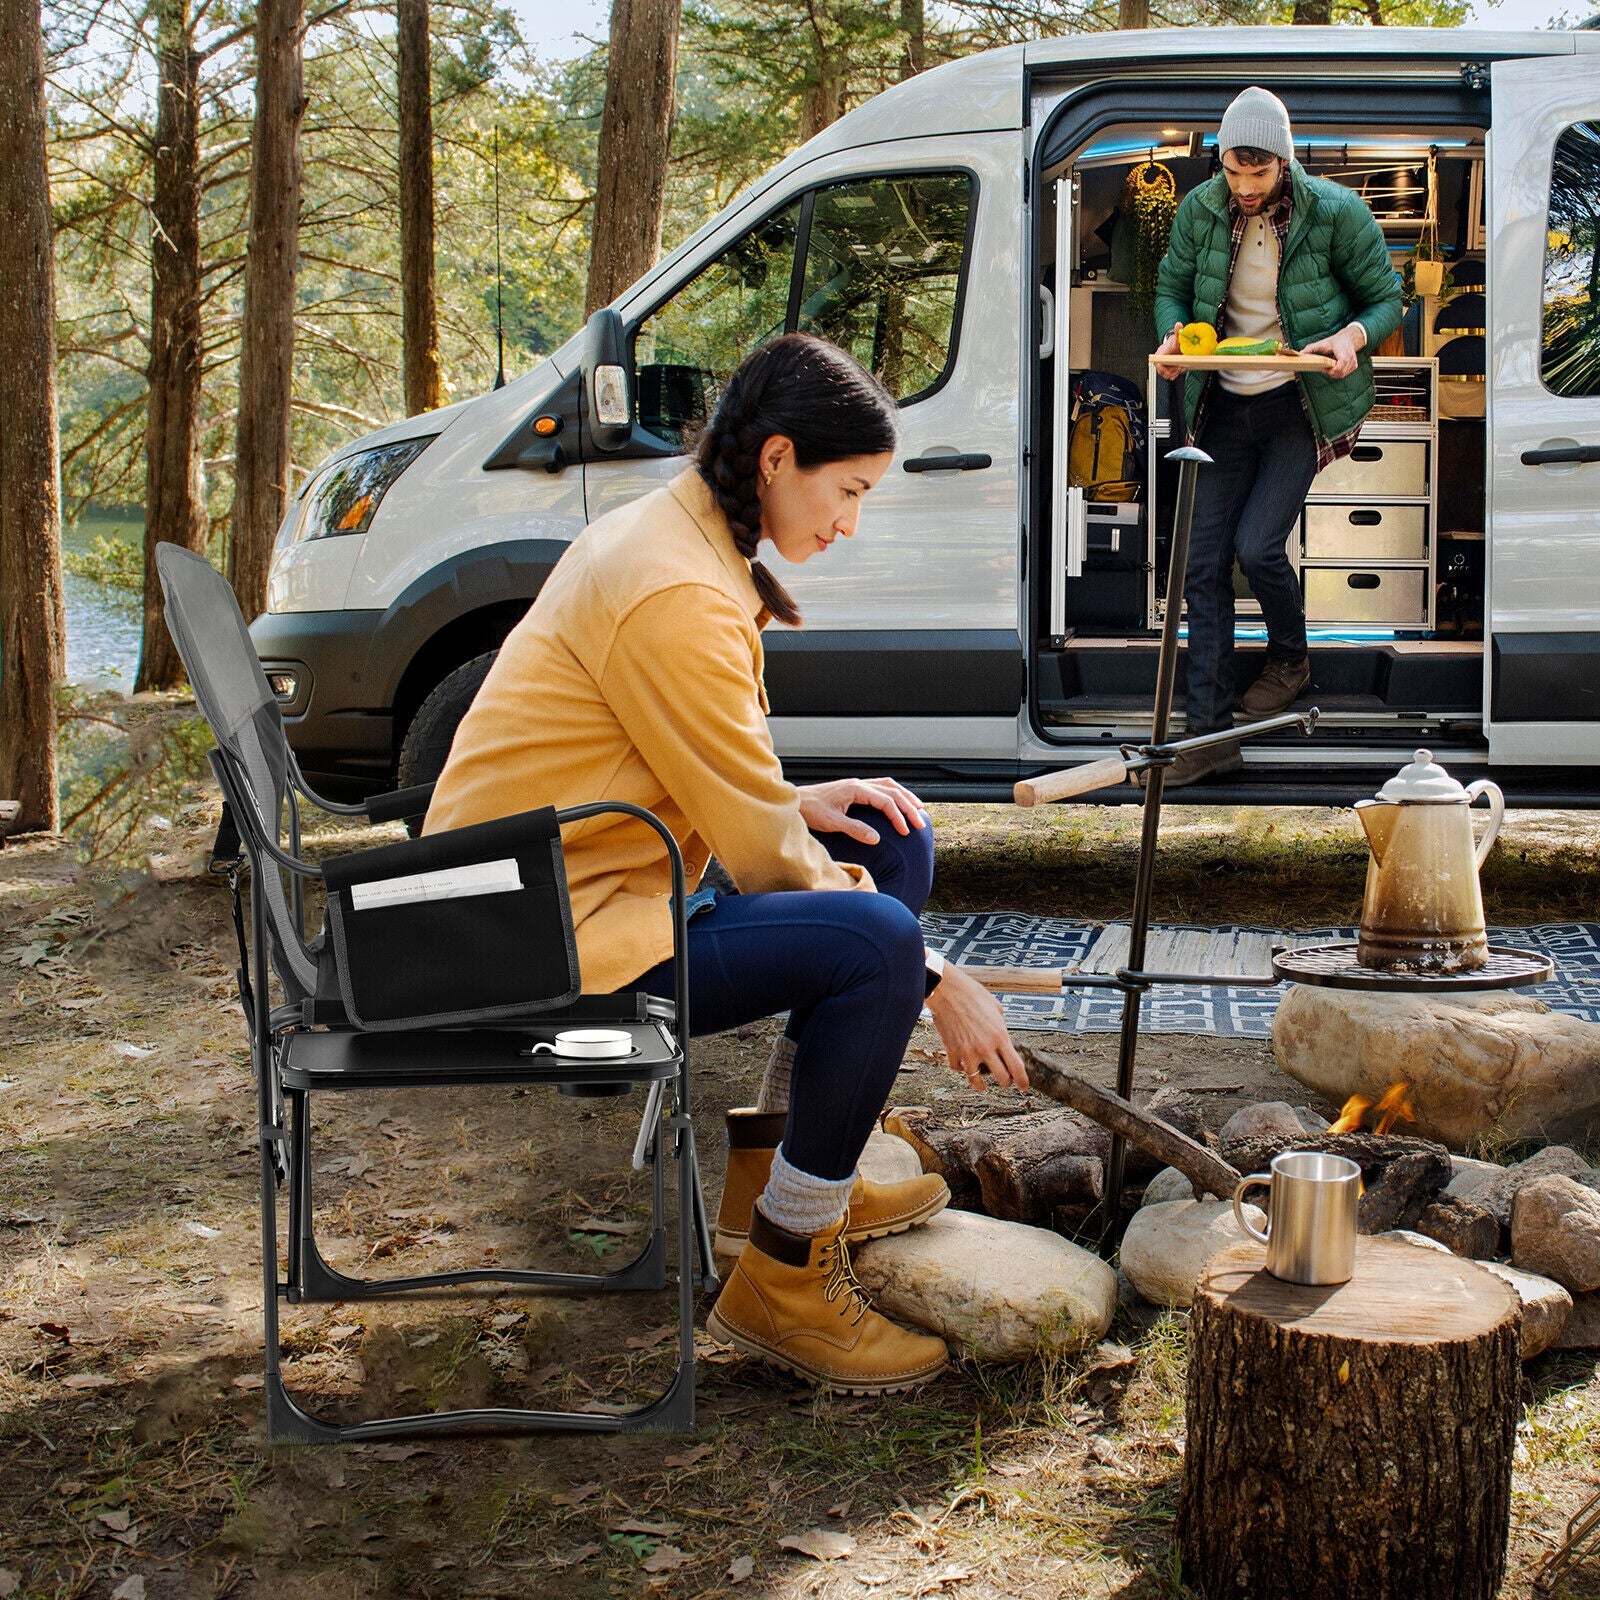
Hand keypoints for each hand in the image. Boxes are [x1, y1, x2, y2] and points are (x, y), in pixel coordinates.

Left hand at [796, 777, 925, 845]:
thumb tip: (876, 838)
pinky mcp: (854, 790)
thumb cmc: (809, 810)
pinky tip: (898, 802)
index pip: (886, 801)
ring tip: (918, 809)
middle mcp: (859, 784)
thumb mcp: (832, 822)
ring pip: (889, 786)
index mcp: (856, 789)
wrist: (795, 801)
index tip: (905, 831)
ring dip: (905, 797)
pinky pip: (881, 787)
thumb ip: (855, 829)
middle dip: (909, 807)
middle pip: (892, 791)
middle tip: (920, 823)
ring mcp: (857, 785)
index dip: (898, 816)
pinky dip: (894, 794)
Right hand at [925, 964, 1029, 1092]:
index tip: (1023, 1086)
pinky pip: (958, 1068)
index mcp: (1000, 1036)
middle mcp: (985, 1047)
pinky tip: (964, 1065)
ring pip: (977, 1080)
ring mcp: (967, 1051)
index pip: (1016, 1067)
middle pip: (1001, 1078)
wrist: (948, 990)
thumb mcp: (996, 1009)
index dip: (1022, 1081)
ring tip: (982, 1084)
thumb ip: (1001, 1027)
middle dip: (1005, 1082)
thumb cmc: (972, 994)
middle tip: (1005, 1081)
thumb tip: (1002, 1037)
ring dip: (981, 1083)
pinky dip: (962, 1068)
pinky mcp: (952, 1051)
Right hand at [1154, 321, 1186, 381]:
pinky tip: (1179, 370)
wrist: (1176, 345)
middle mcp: (1159, 360)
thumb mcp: (1177, 337)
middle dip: (1171, 372)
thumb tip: (1178, 324)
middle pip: (1162, 371)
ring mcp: (1162, 365)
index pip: (1157, 363)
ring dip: (1174, 373)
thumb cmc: (1174, 342)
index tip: (1171, 370)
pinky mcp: (1166, 369)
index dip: (1163, 368)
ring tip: (1180, 368)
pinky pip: (1168, 375)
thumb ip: (1178, 332)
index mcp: (1160, 353)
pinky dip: (1175, 374)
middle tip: (1179, 368)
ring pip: (1166, 374)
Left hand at [1301, 322, 1364, 379]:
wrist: (1348, 338)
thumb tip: (1300, 353)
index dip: (1331, 370)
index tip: (1323, 369)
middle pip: (1340, 373)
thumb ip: (1311, 348)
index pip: (1340, 366)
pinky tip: (1335, 367)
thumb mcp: (1322, 343)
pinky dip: (1339, 373)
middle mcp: (1350, 357)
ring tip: (1329, 367)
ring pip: (1342, 375)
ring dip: (1334, 374)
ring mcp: (1353, 361)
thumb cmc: (1335, 341)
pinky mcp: (1354, 365)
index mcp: (1343, 351)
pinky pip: (1345, 374)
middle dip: (1331, 373)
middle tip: (1325, 369)